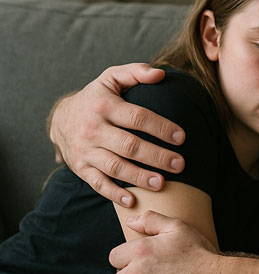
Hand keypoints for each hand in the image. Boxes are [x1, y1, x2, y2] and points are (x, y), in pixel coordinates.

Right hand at [48, 63, 185, 206]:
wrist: (61, 118)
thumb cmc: (98, 96)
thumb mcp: (112, 77)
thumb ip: (136, 72)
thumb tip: (160, 74)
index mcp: (104, 106)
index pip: (137, 117)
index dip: (160, 127)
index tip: (181, 137)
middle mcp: (93, 129)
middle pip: (129, 146)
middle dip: (156, 156)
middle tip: (180, 164)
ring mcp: (86, 150)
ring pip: (115, 167)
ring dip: (139, 177)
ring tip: (162, 183)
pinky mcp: (81, 168)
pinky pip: (97, 183)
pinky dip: (114, 194)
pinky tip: (132, 201)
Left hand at [110, 211, 219, 273]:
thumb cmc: (196, 251)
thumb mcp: (177, 227)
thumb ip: (151, 220)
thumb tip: (131, 221)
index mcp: (141, 251)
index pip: (114, 255)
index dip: (126, 254)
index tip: (141, 255)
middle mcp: (137, 272)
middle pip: (118, 273)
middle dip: (130, 269)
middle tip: (151, 266)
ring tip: (156, 273)